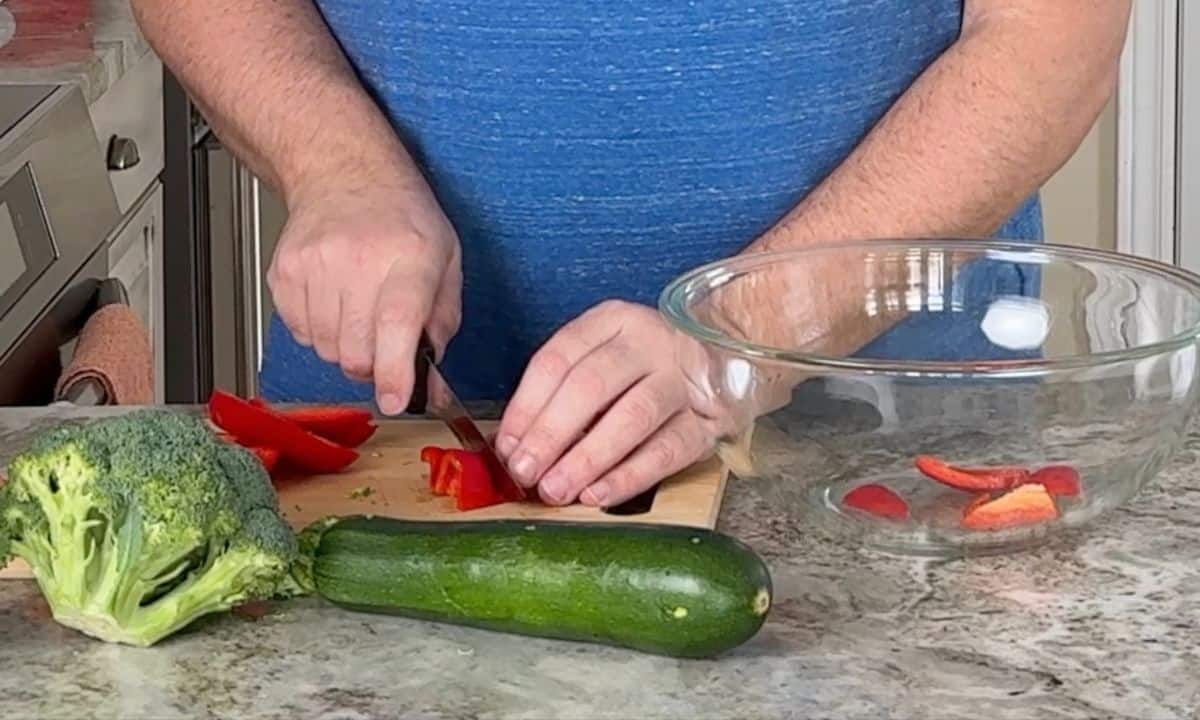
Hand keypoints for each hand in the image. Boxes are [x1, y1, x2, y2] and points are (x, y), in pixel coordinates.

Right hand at [266, 174, 461, 414]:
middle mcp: (358, 259)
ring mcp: (315, 264)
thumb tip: (433, 386)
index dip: (395, 372)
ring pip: (327, 350)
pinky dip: (320, 331)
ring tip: (359, 310)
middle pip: (357, 351)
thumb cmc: (401, 218)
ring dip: (346, 347)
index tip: (396, 399)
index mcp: (410, 256)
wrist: (344, 173)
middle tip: (385, 344)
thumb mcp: (446, 262)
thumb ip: (442, 327)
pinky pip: (301, 333)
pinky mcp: (284, 272)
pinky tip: (335, 299)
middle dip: (373, 366)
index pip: (396, 325)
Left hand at [494, 300, 717, 506]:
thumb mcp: (605, 355)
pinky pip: (666, 451)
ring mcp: (684, 379)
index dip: (526, 406)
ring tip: (556, 489)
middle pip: (591, 386)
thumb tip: (513, 445)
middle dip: (550, 434)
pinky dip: (628, 476)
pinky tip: (598, 495)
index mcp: (614, 320)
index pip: (559, 359)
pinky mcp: (709, 419)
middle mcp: (650, 342)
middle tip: (525, 471)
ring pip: (630, 417)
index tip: (507, 446)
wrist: (729, 356)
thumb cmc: (647, 365)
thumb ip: (561, 392)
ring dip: (587, 459)